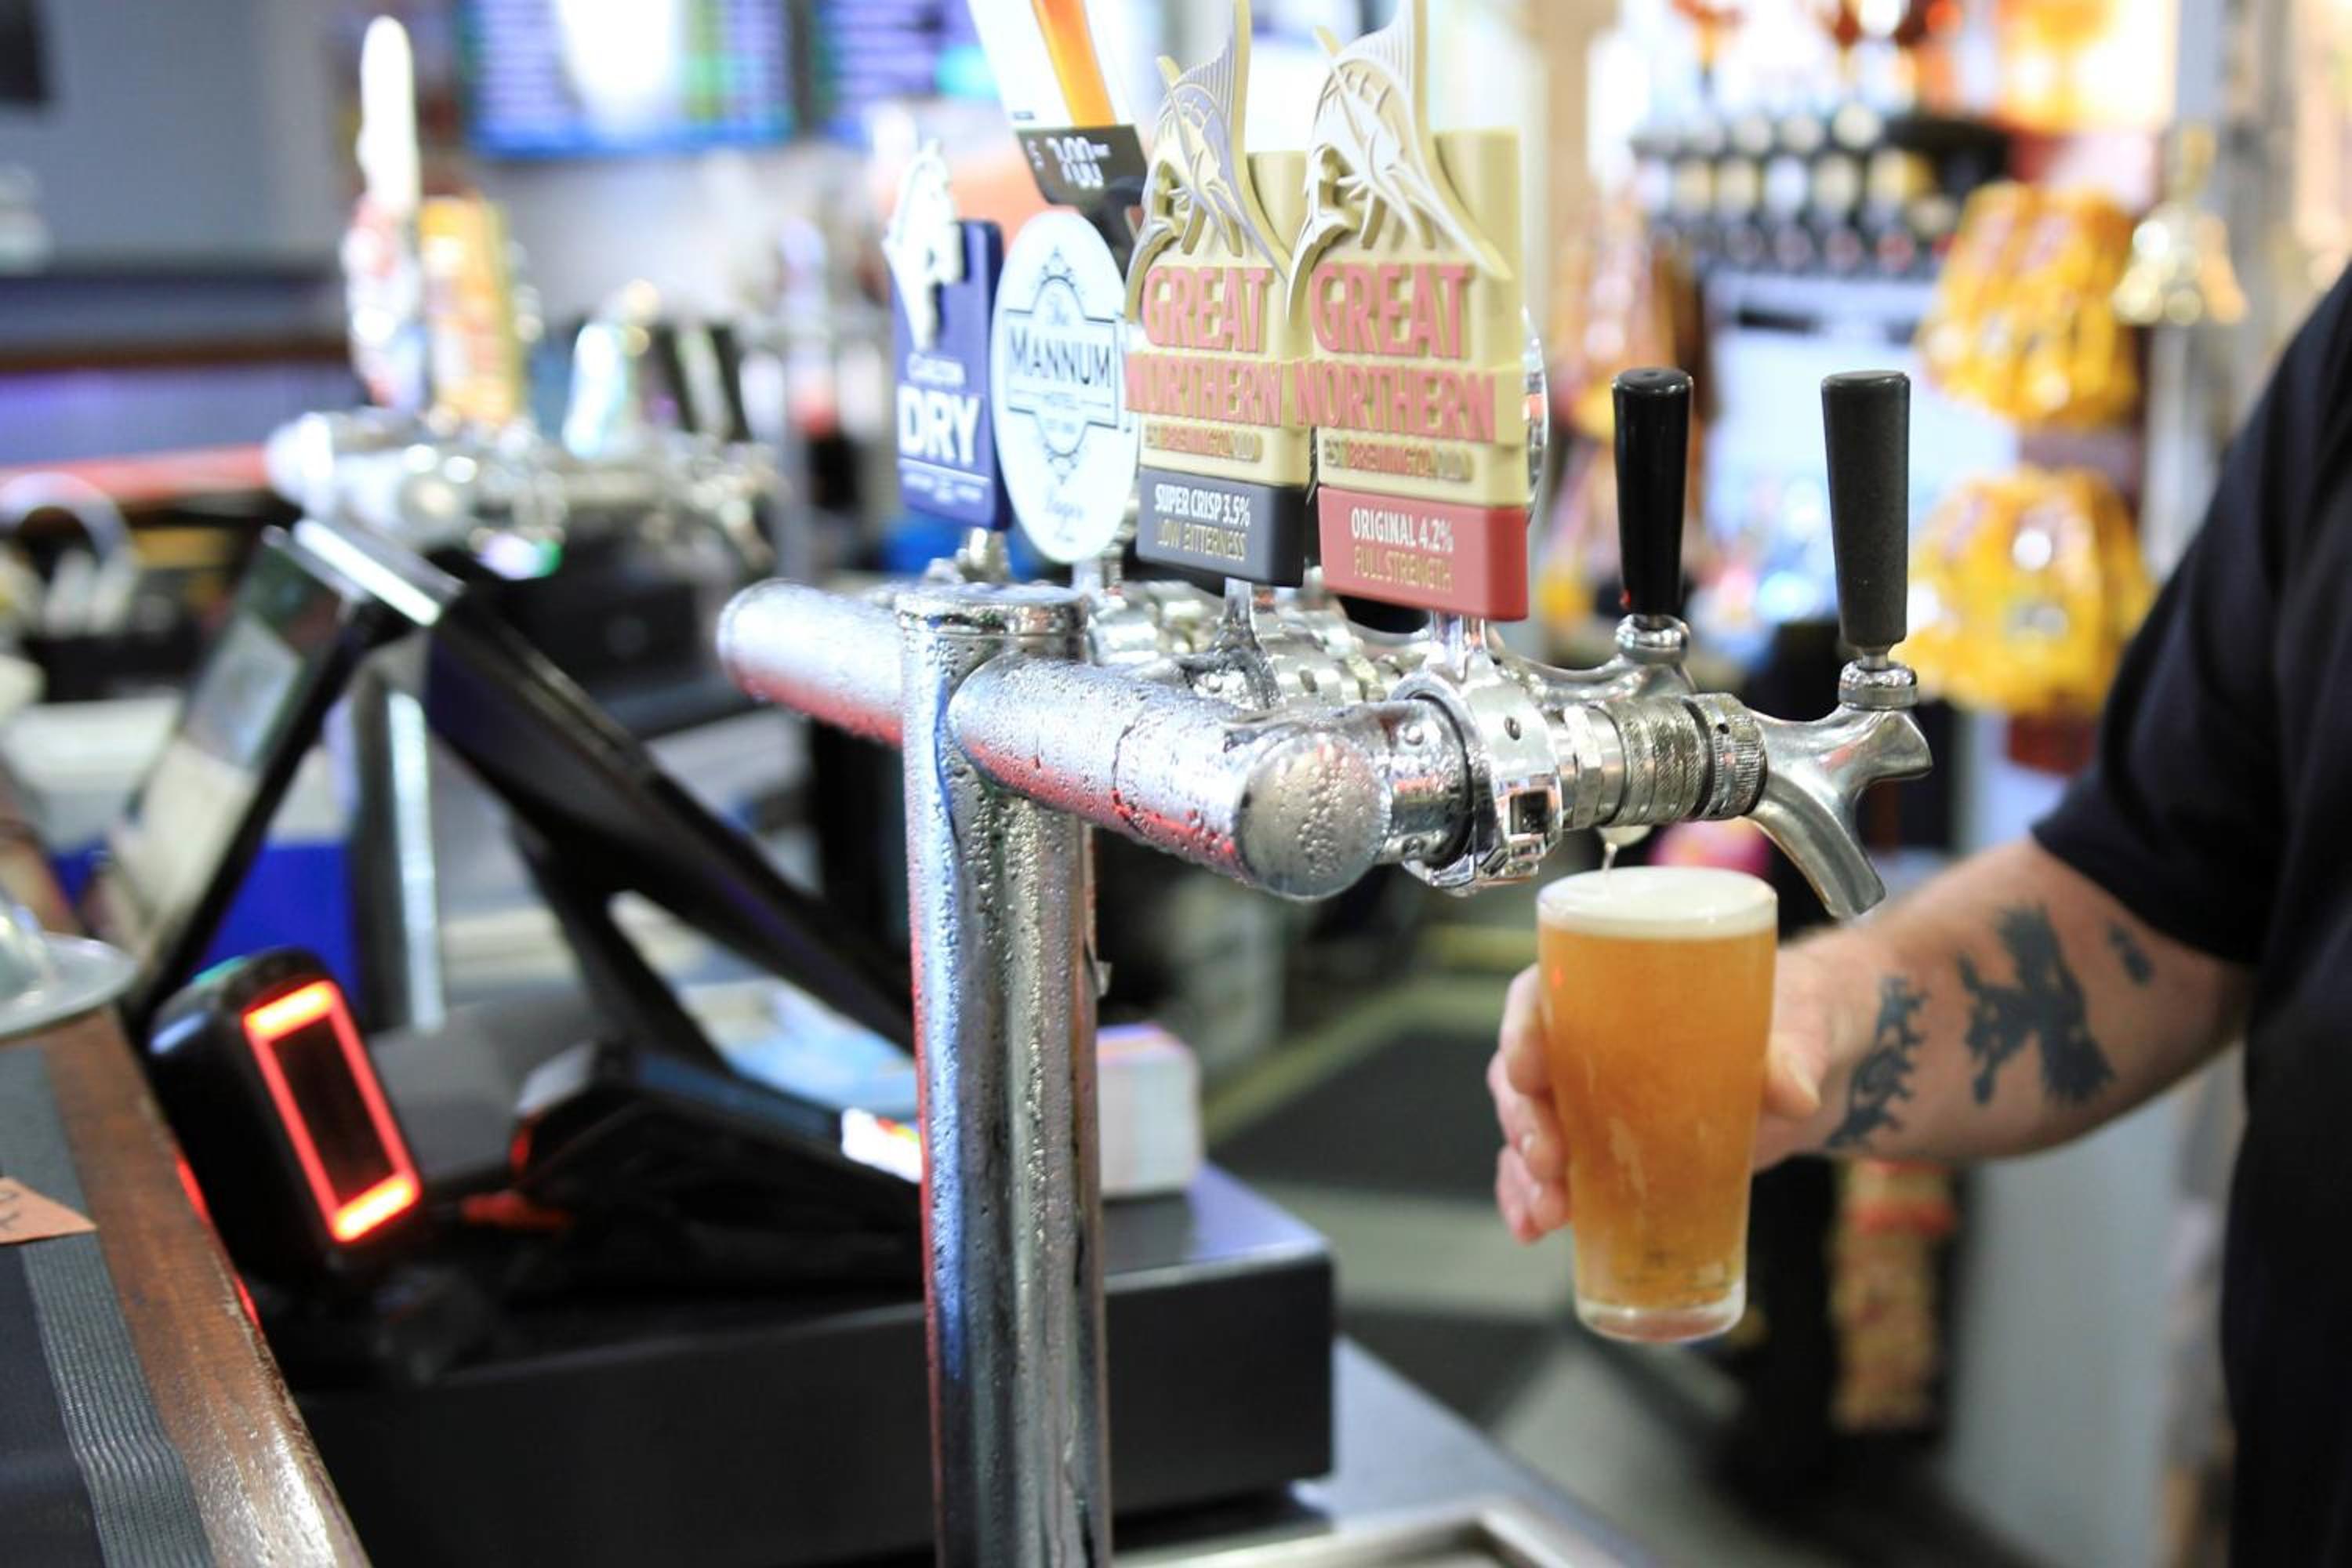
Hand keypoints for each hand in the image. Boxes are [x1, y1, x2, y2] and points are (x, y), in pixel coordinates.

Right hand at [1488, 944, 1844, 1242]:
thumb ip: (1790, 1054)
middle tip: (1549, 1160)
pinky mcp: (1604, 1150)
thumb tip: (1794, 1092)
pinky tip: (1533, 1231)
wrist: (1807, 1068)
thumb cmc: (1787, 1021)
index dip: (1520, 1030)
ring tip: (1549, 1215)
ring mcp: (1587, 1101)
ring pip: (1528, 1130)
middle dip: (1525, 1121)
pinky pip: (1549, 1175)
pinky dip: (1532, 1202)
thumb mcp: (1794, 1027)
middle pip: (1522, 1076)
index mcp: (1609, 990)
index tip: (1526, 1070)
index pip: (1538, 996)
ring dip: (1525, 1174)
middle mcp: (1582, 1043)